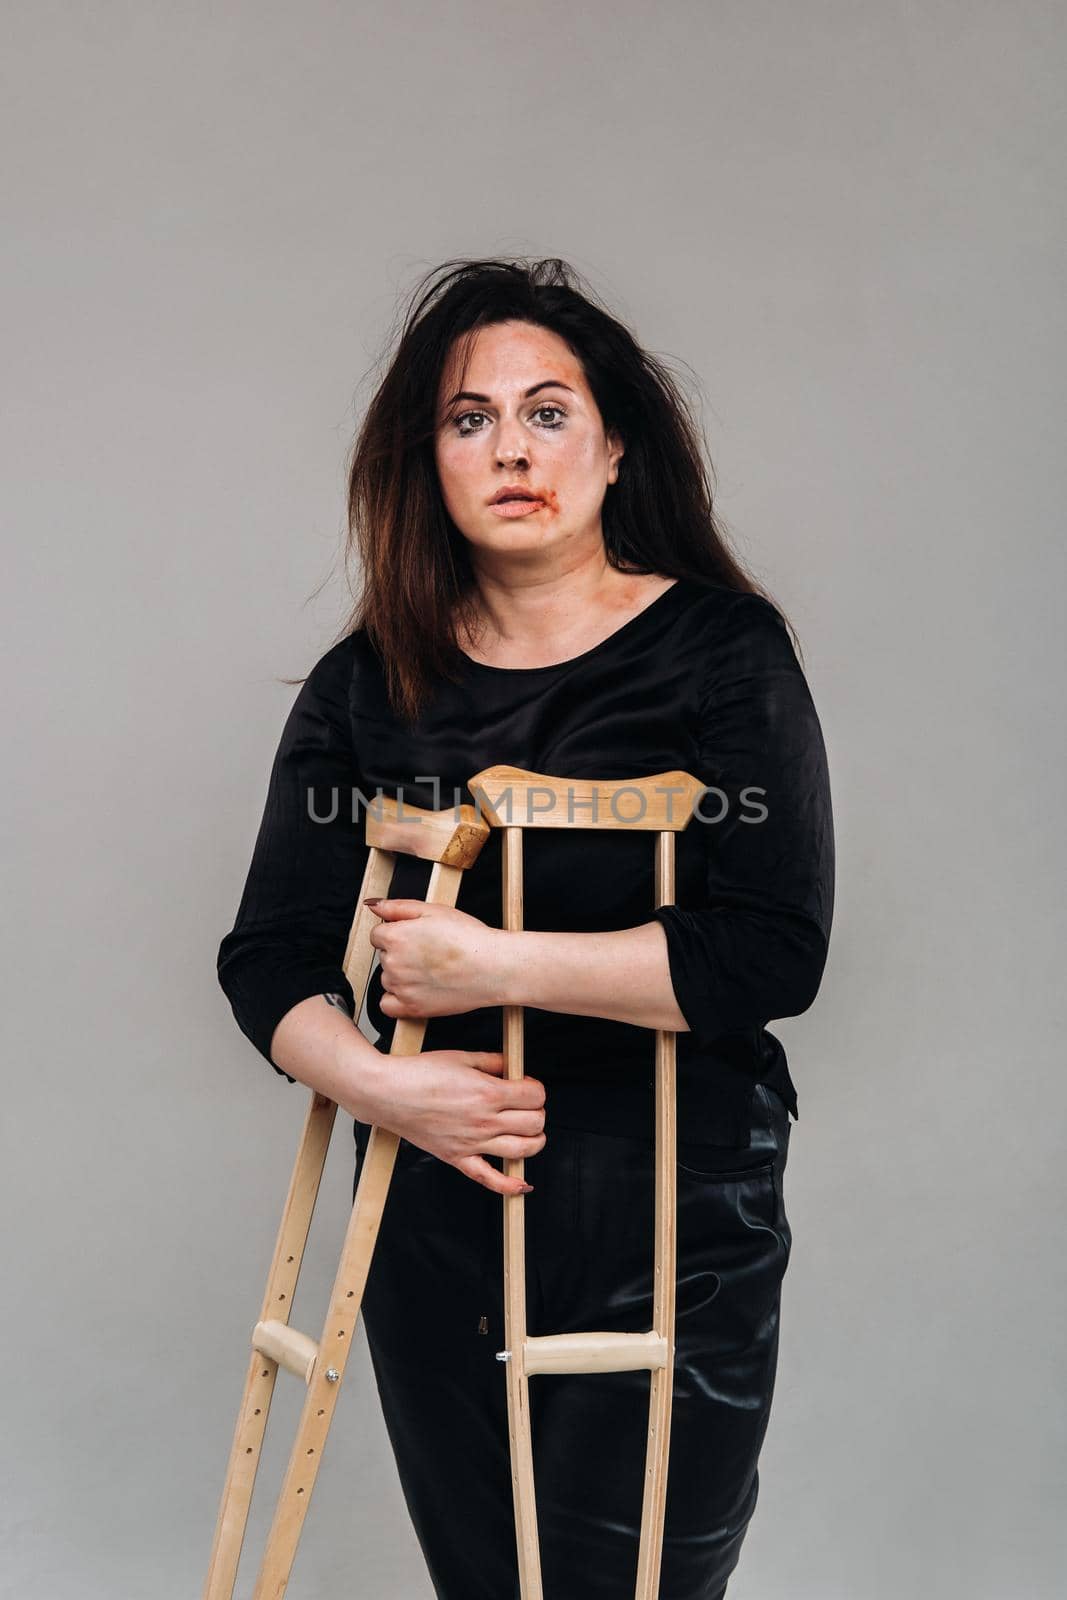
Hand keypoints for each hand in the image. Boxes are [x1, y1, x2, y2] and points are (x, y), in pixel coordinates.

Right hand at [355, 1046, 545, 1195]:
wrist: (387, 1093)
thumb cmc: (419, 1073)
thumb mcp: (461, 1057)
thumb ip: (493, 1061)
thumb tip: (512, 1067)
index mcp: (488, 1092)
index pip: (535, 1095)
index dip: (536, 1088)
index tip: (527, 1086)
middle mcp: (484, 1121)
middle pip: (534, 1123)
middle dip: (537, 1112)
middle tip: (526, 1106)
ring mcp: (472, 1143)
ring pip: (522, 1150)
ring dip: (534, 1142)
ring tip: (528, 1132)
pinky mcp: (457, 1158)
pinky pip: (489, 1179)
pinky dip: (509, 1187)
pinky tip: (522, 1185)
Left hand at [366, 898, 510, 1018]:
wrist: (493, 967)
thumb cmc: (469, 938)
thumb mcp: (433, 910)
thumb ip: (397, 907)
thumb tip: (373, 905)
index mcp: (395, 937)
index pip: (378, 935)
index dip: (397, 933)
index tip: (415, 937)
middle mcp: (393, 963)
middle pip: (384, 956)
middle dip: (400, 953)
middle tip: (429, 952)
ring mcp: (401, 988)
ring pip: (388, 979)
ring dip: (402, 975)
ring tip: (431, 970)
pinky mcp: (411, 1008)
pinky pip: (387, 1005)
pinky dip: (397, 999)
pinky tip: (416, 990)